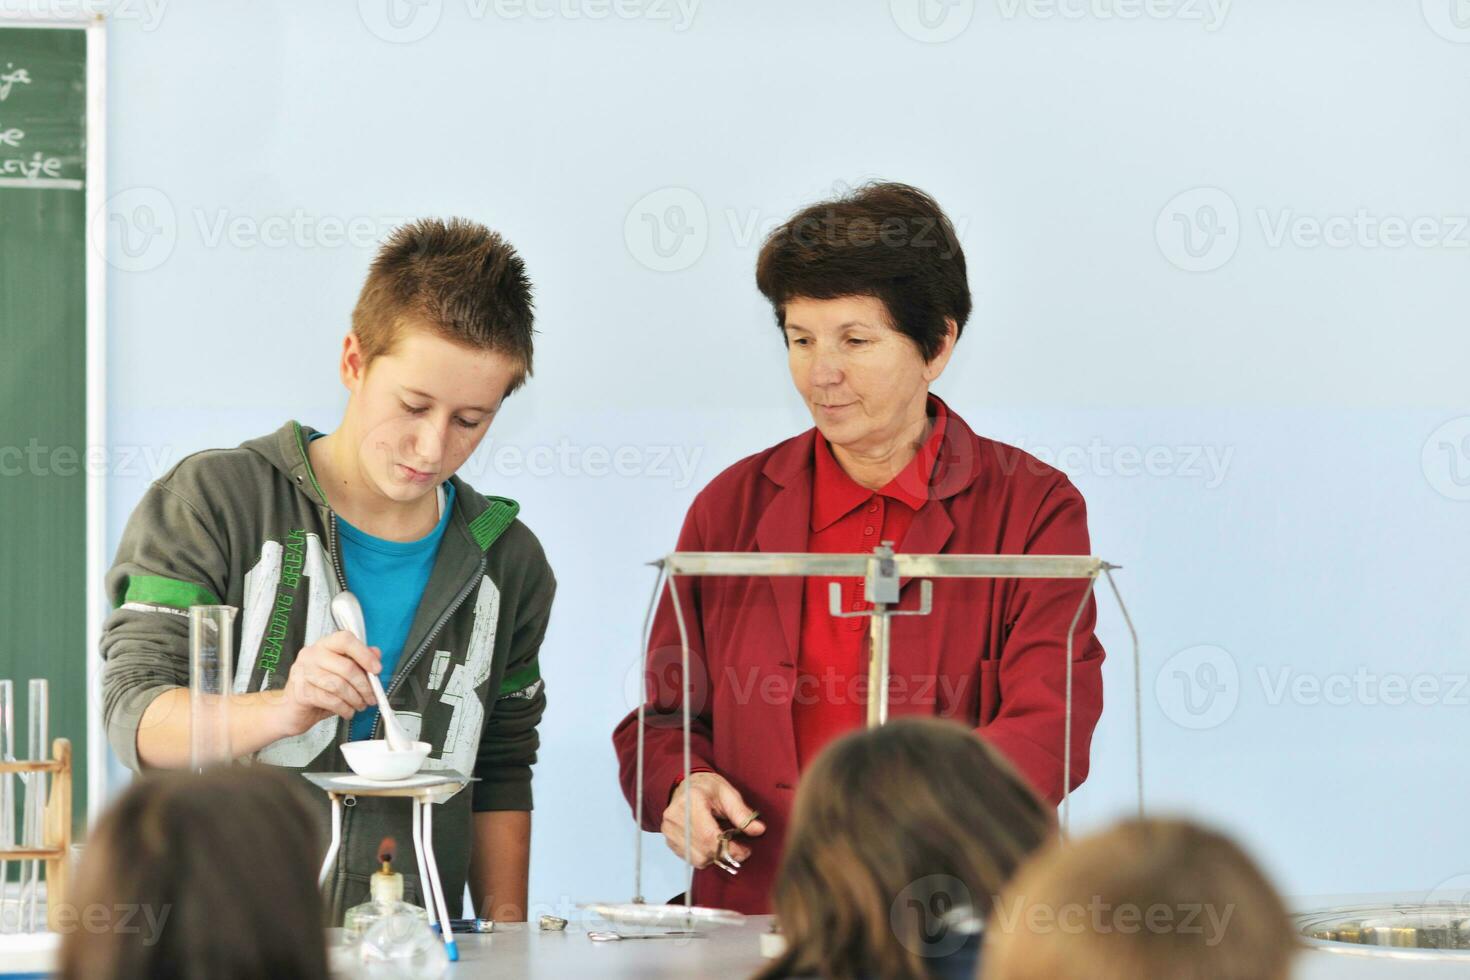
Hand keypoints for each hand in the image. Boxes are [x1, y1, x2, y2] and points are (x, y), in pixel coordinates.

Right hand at [267, 630, 381, 736]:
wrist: (291, 711)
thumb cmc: (319, 690)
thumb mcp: (341, 674)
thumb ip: (358, 661)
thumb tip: (376, 653)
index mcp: (324, 645)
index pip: (345, 640)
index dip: (364, 654)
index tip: (377, 669)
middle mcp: (311, 655)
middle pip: (346, 667)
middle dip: (364, 686)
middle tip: (372, 697)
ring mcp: (303, 673)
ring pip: (339, 685)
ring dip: (355, 699)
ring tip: (360, 705)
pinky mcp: (301, 692)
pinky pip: (330, 700)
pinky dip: (344, 708)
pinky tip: (347, 711)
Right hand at [661, 771, 766, 870]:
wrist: (684, 786)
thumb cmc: (707, 787)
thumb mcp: (727, 793)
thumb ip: (741, 812)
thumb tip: (758, 830)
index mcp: (690, 801)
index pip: (709, 836)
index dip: (730, 848)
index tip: (745, 850)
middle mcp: (675, 817)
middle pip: (703, 851)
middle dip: (726, 854)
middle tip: (740, 849)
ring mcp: (669, 830)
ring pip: (698, 859)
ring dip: (715, 856)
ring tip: (724, 843)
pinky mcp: (669, 840)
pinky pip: (691, 858)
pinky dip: (705, 855)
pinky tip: (711, 843)